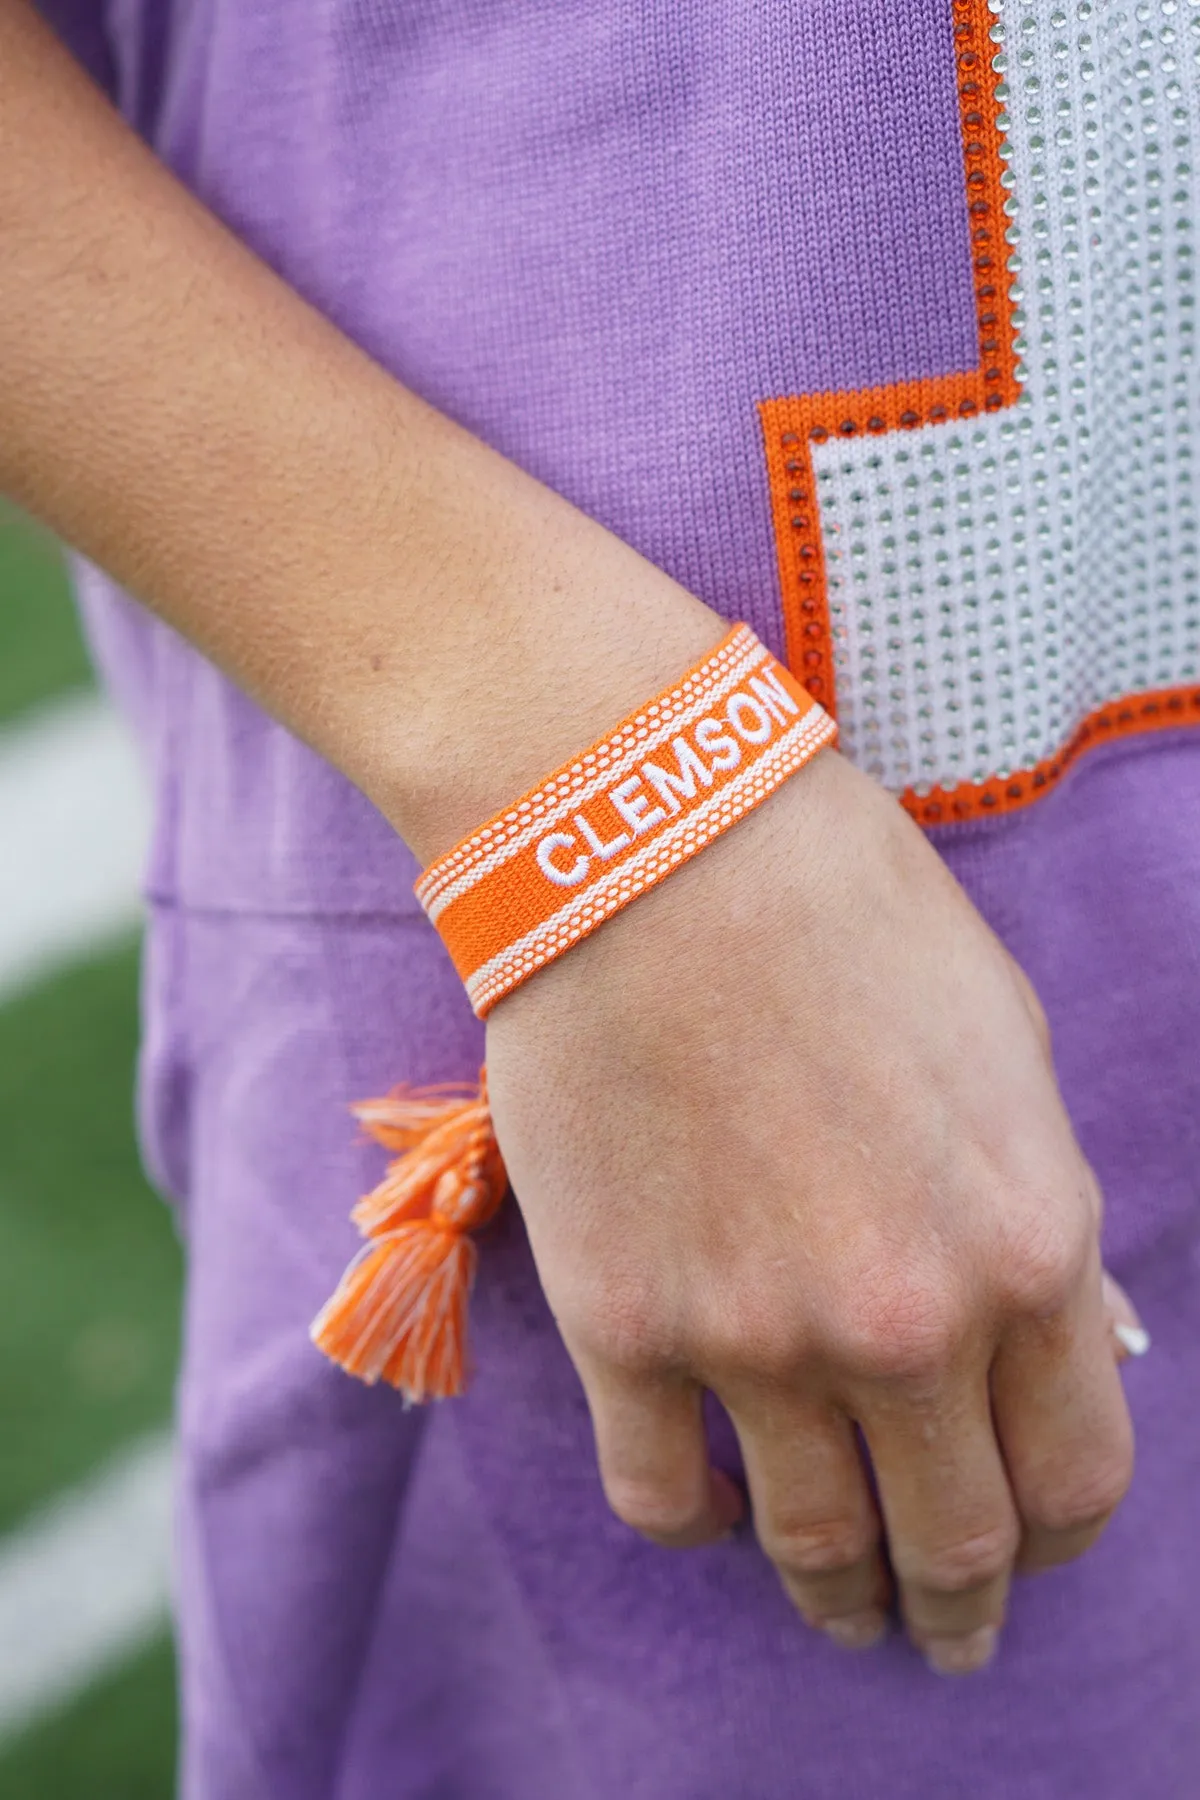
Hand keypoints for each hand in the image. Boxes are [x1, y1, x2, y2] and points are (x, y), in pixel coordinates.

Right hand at [486, 747, 1135, 1674]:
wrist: (655, 844)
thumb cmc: (846, 912)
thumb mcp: (1007, 1049)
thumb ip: (1038, 1210)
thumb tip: (1064, 1327)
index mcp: (1027, 1247)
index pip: (1074, 1477)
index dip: (1056, 1538)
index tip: (1026, 1548)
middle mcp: (903, 1324)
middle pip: (953, 1543)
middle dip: (954, 1607)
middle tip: (938, 1631)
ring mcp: (754, 1337)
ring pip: (811, 1545)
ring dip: (837, 1595)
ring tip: (839, 1605)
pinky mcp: (621, 1324)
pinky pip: (660, 1495)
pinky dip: (694, 1523)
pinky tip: (708, 1507)